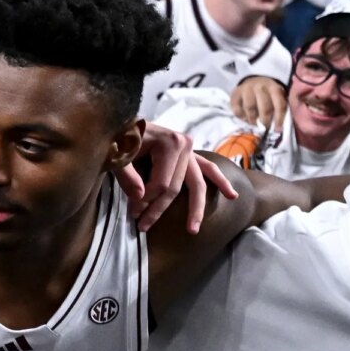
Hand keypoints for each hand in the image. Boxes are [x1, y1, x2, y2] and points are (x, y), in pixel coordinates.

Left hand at [114, 124, 239, 232]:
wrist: (122, 121)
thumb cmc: (117, 137)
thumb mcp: (117, 155)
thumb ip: (126, 177)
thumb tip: (141, 198)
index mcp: (170, 143)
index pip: (162, 183)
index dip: (145, 200)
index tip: (130, 209)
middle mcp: (185, 145)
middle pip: (176, 187)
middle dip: (158, 209)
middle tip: (142, 226)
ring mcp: (190, 150)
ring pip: (197, 184)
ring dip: (196, 208)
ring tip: (193, 229)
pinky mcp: (189, 154)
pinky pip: (207, 170)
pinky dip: (219, 182)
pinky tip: (232, 196)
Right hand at [229, 75, 287, 130]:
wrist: (254, 80)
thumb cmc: (269, 93)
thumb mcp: (280, 96)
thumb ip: (283, 107)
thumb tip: (284, 123)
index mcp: (274, 88)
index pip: (279, 105)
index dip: (279, 119)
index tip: (277, 129)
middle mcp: (260, 87)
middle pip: (264, 108)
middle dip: (265, 121)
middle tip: (265, 127)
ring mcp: (246, 89)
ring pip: (249, 109)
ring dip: (252, 119)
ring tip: (254, 122)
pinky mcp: (235, 93)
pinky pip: (237, 109)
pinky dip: (241, 116)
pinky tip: (245, 117)